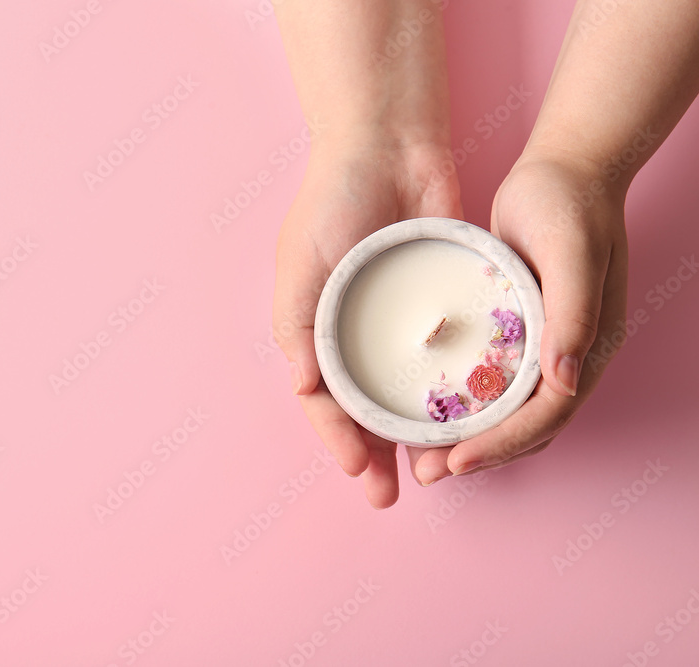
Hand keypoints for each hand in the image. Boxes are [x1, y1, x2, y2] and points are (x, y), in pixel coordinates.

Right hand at [274, 143, 462, 507]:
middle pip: (363, 408)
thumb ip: (296, 323)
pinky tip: (466, 418)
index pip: (323, 398)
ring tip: (430, 472)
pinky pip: (446, 355)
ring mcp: (399, 322)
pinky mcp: (440, 304)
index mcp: (316, 328)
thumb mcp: (301, 259)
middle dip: (373, 455)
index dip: (338, 438)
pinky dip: (452, 390)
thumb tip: (302, 386)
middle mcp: (356, 333)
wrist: (388, 143)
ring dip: (413, 436)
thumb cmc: (331, 199)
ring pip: (406, 392)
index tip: (360, 471)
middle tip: (390, 496)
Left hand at [410, 150, 629, 483]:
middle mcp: (567, 356)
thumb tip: (564, 384)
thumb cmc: (569, 205)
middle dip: (479, 454)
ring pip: (508, 412)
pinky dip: (467, 404)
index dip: (502, 444)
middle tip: (427, 472)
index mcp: (587, 347)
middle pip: (525, 427)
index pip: (545, 417)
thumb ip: (574, 315)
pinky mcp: (519, 330)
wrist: (566, 169)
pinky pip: (494, 382)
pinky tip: (431, 408)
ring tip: (423, 454)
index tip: (455, 460)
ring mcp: (544, 345)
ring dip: (470, 437)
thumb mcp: (572, 253)